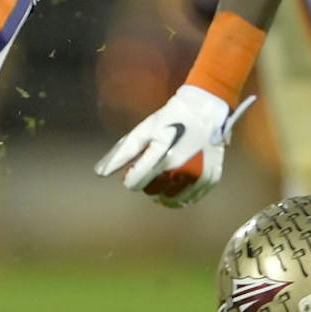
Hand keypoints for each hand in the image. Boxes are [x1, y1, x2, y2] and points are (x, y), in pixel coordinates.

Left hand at [95, 83, 252, 206]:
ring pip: (168, 200)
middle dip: (148, 181)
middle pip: (150, 192)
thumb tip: (100, 174)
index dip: (130, 177)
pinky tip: (178, 182)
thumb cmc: (170, 119)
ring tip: (166, 173)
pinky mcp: (209, 180)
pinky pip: (187, 200)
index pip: (134, 183)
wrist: (205, 111)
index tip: (136, 167)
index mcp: (160, 155)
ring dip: (163, 190)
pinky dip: (180, 196)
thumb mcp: (144, 130)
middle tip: (155, 165)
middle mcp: (179, 169)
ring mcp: (197, 176)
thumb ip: (123, 153)